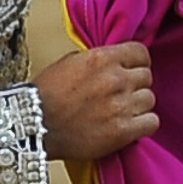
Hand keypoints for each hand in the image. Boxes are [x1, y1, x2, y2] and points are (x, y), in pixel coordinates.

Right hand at [38, 40, 158, 163]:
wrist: (30, 126)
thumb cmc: (43, 95)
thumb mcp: (68, 63)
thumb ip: (97, 59)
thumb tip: (115, 60)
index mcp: (101, 58)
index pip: (141, 52)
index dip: (137, 62)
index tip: (131, 70)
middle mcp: (115, 79)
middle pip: (146, 77)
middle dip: (135, 85)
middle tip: (120, 94)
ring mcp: (121, 105)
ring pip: (149, 99)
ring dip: (138, 106)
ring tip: (120, 112)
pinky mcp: (123, 131)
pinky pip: (152, 122)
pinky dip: (143, 125)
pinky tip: (129, 126)